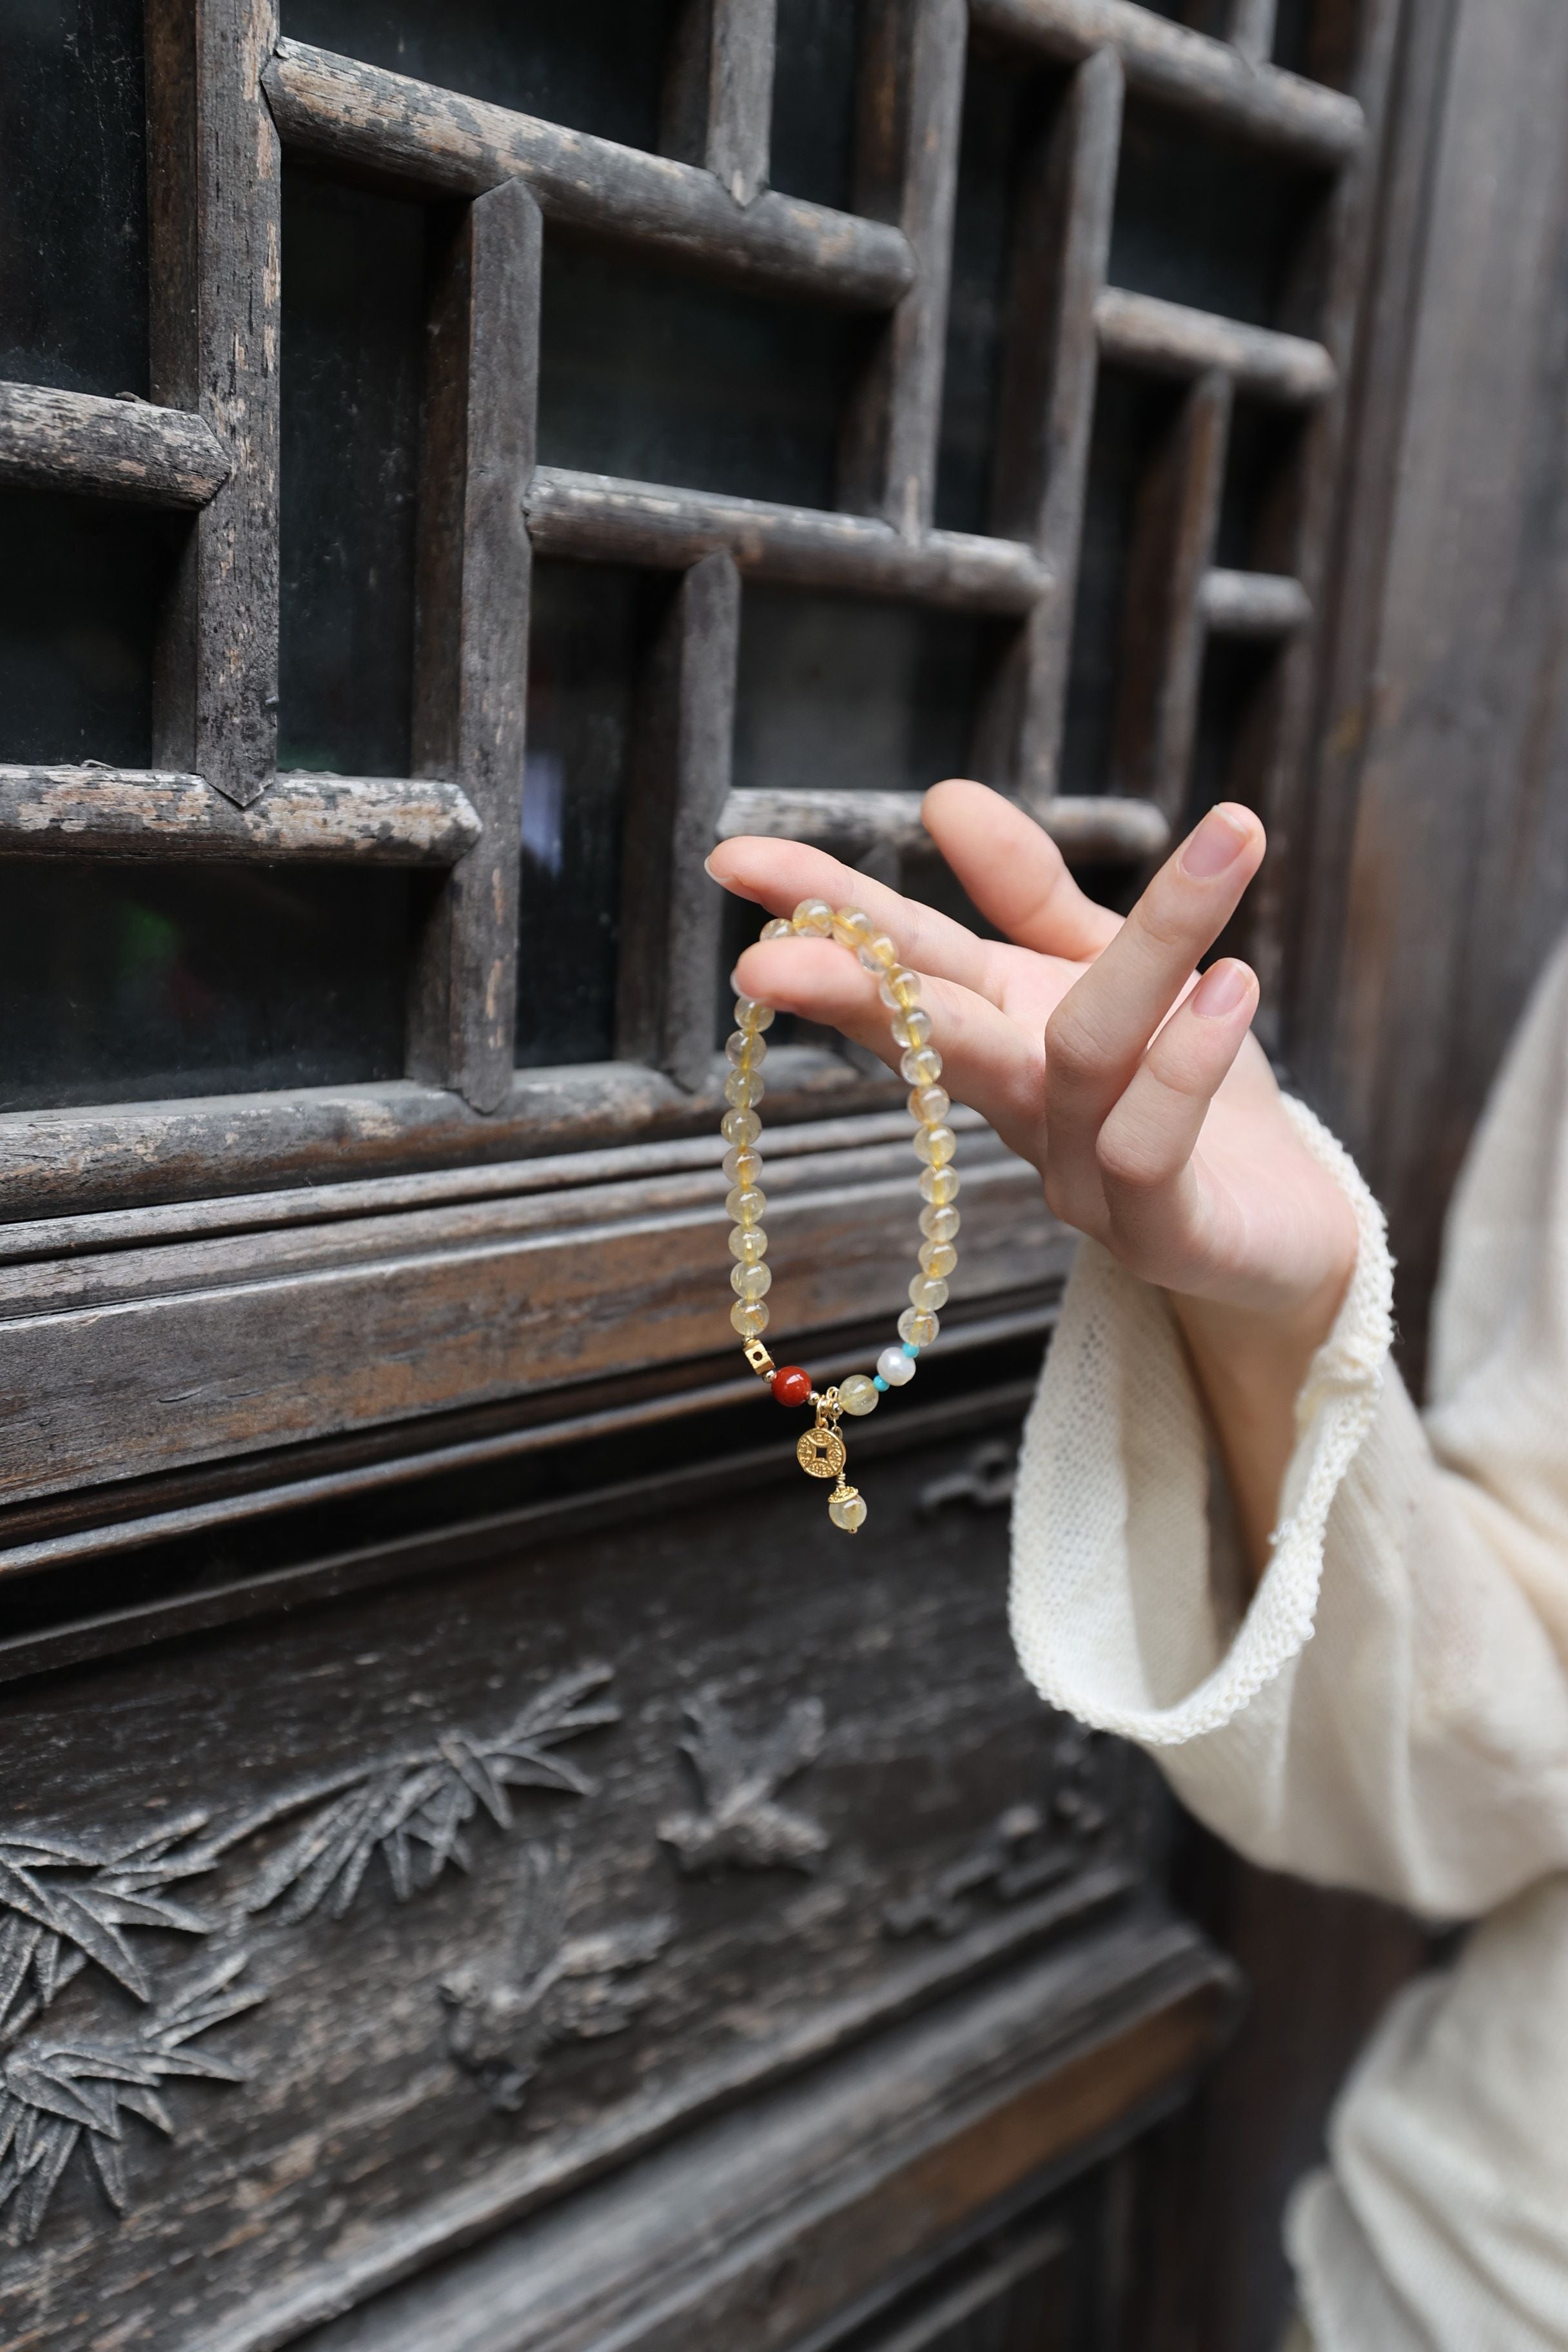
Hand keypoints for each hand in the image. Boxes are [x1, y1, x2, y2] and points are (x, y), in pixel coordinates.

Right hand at [708, 780, 1359, 1573]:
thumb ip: (1029, 893)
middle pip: (931, 1036)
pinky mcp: (1164, 1234)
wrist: (1292, 1234)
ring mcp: (1086, 1182)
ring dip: (1147, 950)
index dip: (820, 915)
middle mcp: (1025, 1112)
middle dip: (850, 989)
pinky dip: (1189, 1064)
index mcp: (1003, 1038)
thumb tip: (939, 795)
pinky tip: (1235, 983)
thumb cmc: (1192, 1094)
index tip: (733, 864)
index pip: (900, 965)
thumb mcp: (1109, 972)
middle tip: (764, 955)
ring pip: (1082, 1060)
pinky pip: (1151, 1147)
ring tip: (1227, 839)